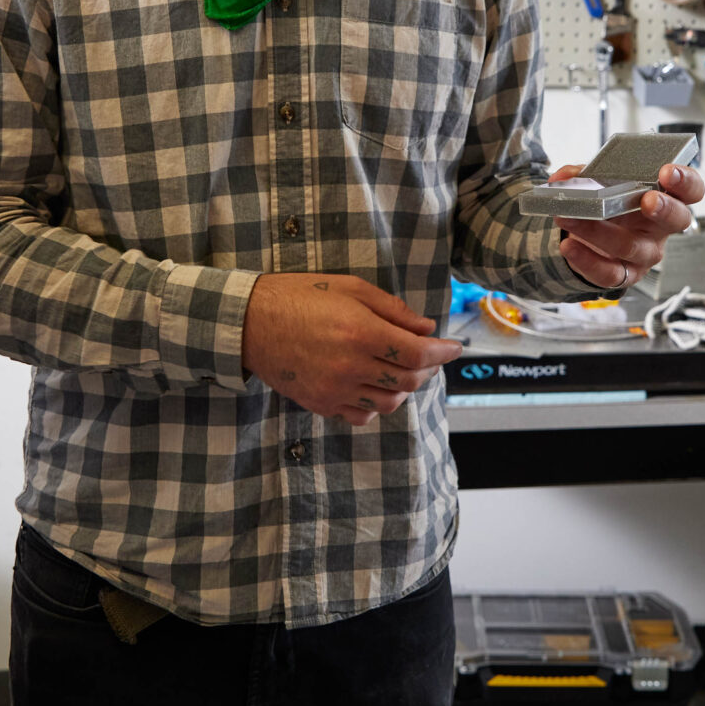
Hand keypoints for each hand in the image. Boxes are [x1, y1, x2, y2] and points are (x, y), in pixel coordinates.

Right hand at [242, 272, 463, 425]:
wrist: (248, 322)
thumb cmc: (299, 296)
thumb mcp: (350, 288)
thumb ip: (392, 310)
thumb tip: (427, 329)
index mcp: (361, 333)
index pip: (419, 353)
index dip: (444, 352)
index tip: (455, 347)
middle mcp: (351, 366)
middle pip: (409, 381)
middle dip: (428, 369)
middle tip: (431, 356)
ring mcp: (335, 390)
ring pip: (389, 404)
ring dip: (404, 390)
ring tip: (402, 371)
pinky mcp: (320, 404)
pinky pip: (361, 417)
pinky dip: (376, 406)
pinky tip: (373, 386)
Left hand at [554, 162, 704, 292]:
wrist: (594, 238)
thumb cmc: (610, 206)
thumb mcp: (602, 184)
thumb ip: (586, 175)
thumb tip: (564, 177)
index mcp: (665, 198)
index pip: (690, 189)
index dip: (685, 181)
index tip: (668, 172)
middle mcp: (662, 227)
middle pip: (677, 219)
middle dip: (664, 209)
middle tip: (646, 200)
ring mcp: (646, 253)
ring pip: (632, 246)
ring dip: (598, 231)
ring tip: (570, 217)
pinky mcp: (626, 274)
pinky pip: (610, 273)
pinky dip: (586, 260)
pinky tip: (569, 247)